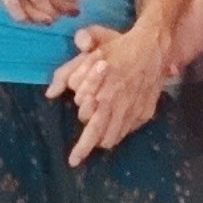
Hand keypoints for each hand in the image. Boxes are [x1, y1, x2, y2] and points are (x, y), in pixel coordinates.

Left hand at [47, 24, 164, 164]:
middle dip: (86, 146)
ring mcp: (133, 110)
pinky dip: (118, 131)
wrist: (152, 46)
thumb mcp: (87, 55)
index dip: (80, 130)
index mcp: (101, 93)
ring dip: (102, 139)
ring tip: (97, 139)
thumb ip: (65, 74)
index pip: (85, 122)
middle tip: (78, 156)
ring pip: (113, 137)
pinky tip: (114, 123)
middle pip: (97, 137)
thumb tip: (50, 94)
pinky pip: (128, 131)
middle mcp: (116, 105)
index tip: (74, 155)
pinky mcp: (145, 112)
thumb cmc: (117, 48)